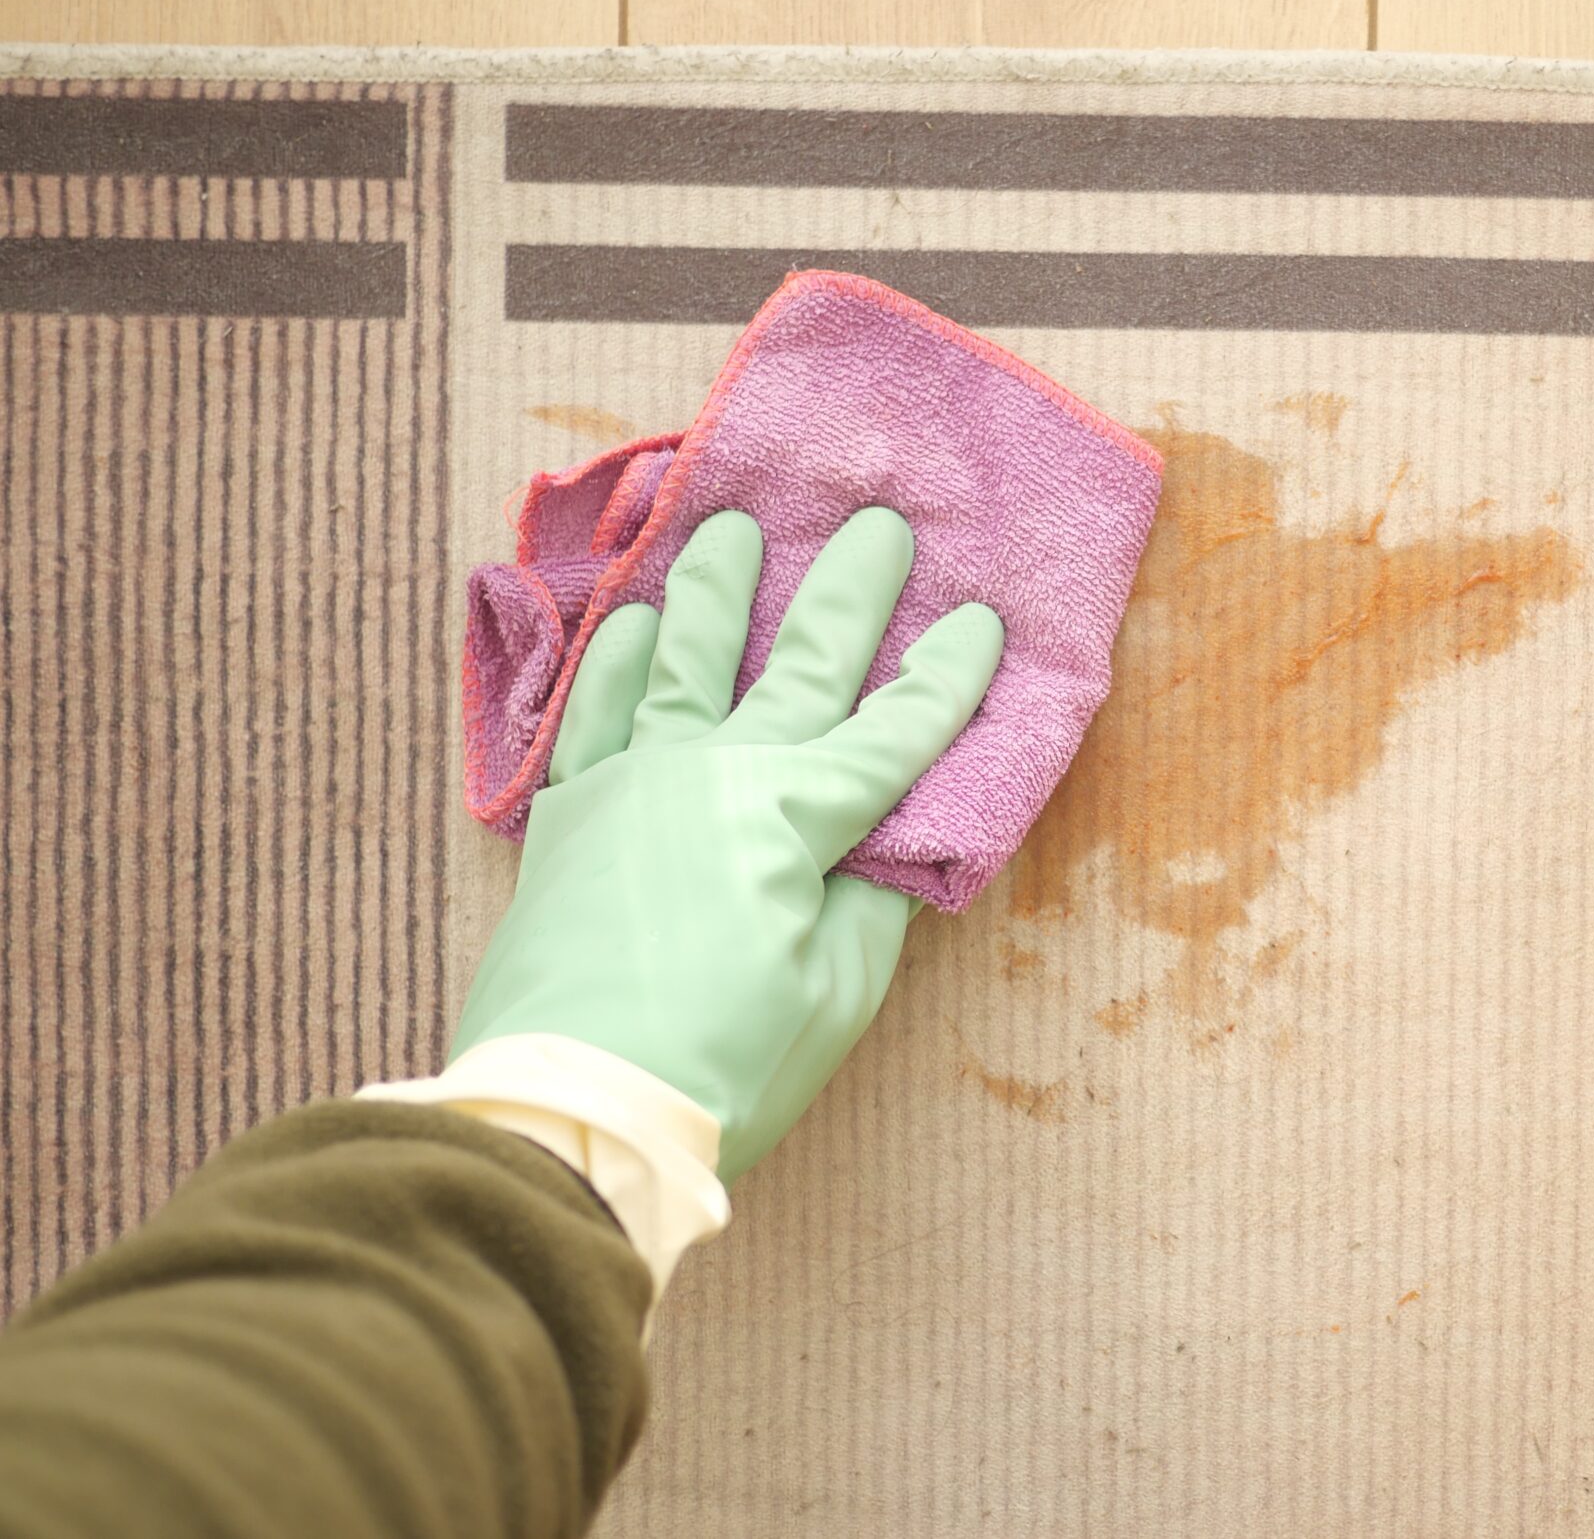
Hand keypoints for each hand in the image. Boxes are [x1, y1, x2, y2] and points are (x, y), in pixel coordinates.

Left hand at [448, 508, 1001, 1181]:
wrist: (569, 1112)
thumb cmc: (724, 1066)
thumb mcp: (837, 993)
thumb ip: (873, 900)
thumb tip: (892, 838)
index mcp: (799, 814)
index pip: (897, 731)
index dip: (948, 677)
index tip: (983, 618)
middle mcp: (716, 771)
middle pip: (800, 662)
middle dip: (851, 590)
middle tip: (879, 523)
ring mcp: (633, 782)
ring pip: (682, 657)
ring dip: (715, 588)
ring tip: (732, 527)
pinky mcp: (568, 816)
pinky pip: (591, 712)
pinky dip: (613, 660)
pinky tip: (629, 621)